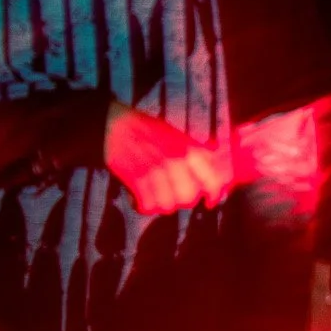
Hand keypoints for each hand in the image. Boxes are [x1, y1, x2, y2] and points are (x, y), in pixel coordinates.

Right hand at [104, 101, 231, 214]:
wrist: (114, 124)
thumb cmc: (148, 130)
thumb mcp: (179, 136)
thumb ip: (197, 154)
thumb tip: (215, 170)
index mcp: (190, 150)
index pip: (212, 182)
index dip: (214, 196)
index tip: (210, 202)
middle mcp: (177, 162)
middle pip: (189, 198)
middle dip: (182, 200)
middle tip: (173, 194)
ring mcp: (156, 172)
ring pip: (168, 206)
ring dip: (161, 204)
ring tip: (155, 195)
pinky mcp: (136, 180)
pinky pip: (147, 206)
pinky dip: (143, 206)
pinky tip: (140, 198)